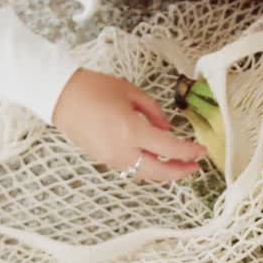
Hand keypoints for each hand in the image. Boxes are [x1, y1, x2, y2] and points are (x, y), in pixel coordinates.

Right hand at [51, 68, 205, 180]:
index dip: (189, 152)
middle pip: (159, 172)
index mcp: (131, 131)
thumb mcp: (131, 93)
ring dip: (164, 172)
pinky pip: (132, 168)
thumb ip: (154, 113)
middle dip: (181, 172)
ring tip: (178, 164)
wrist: (59, 96)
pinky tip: (156, 159)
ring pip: (145, 174)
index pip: (169, 148)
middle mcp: (122, 151)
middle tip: (195, 167)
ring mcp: (111, 159)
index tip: (202, 150)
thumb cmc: (94, 88)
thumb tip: (168, 129)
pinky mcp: (104, 160)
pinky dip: (148, 167)